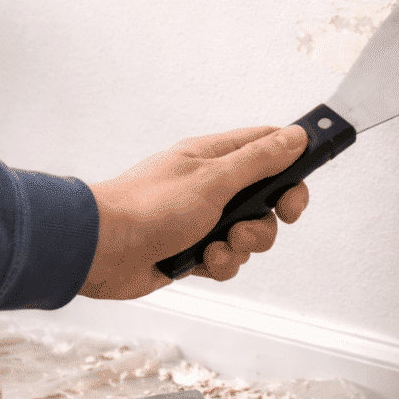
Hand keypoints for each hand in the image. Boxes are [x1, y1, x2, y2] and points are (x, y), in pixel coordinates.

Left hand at [79, 125, 308, 299]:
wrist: (102, 250)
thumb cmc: (149, 206)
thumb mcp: (215, 179)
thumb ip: (259, 160)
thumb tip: (296, 136)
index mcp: (214, 156)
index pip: (268, 148)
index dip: (291, 167)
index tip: (295, 191)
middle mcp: (212, 184)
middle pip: (265, 198)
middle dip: (267, 220)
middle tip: (250, 225)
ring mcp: (203, 217)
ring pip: (249, 233)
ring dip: (241, 246)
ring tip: (217, 245)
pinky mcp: (193, 248)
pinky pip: (227, 257)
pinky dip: (220, 262)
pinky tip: (200, 261)